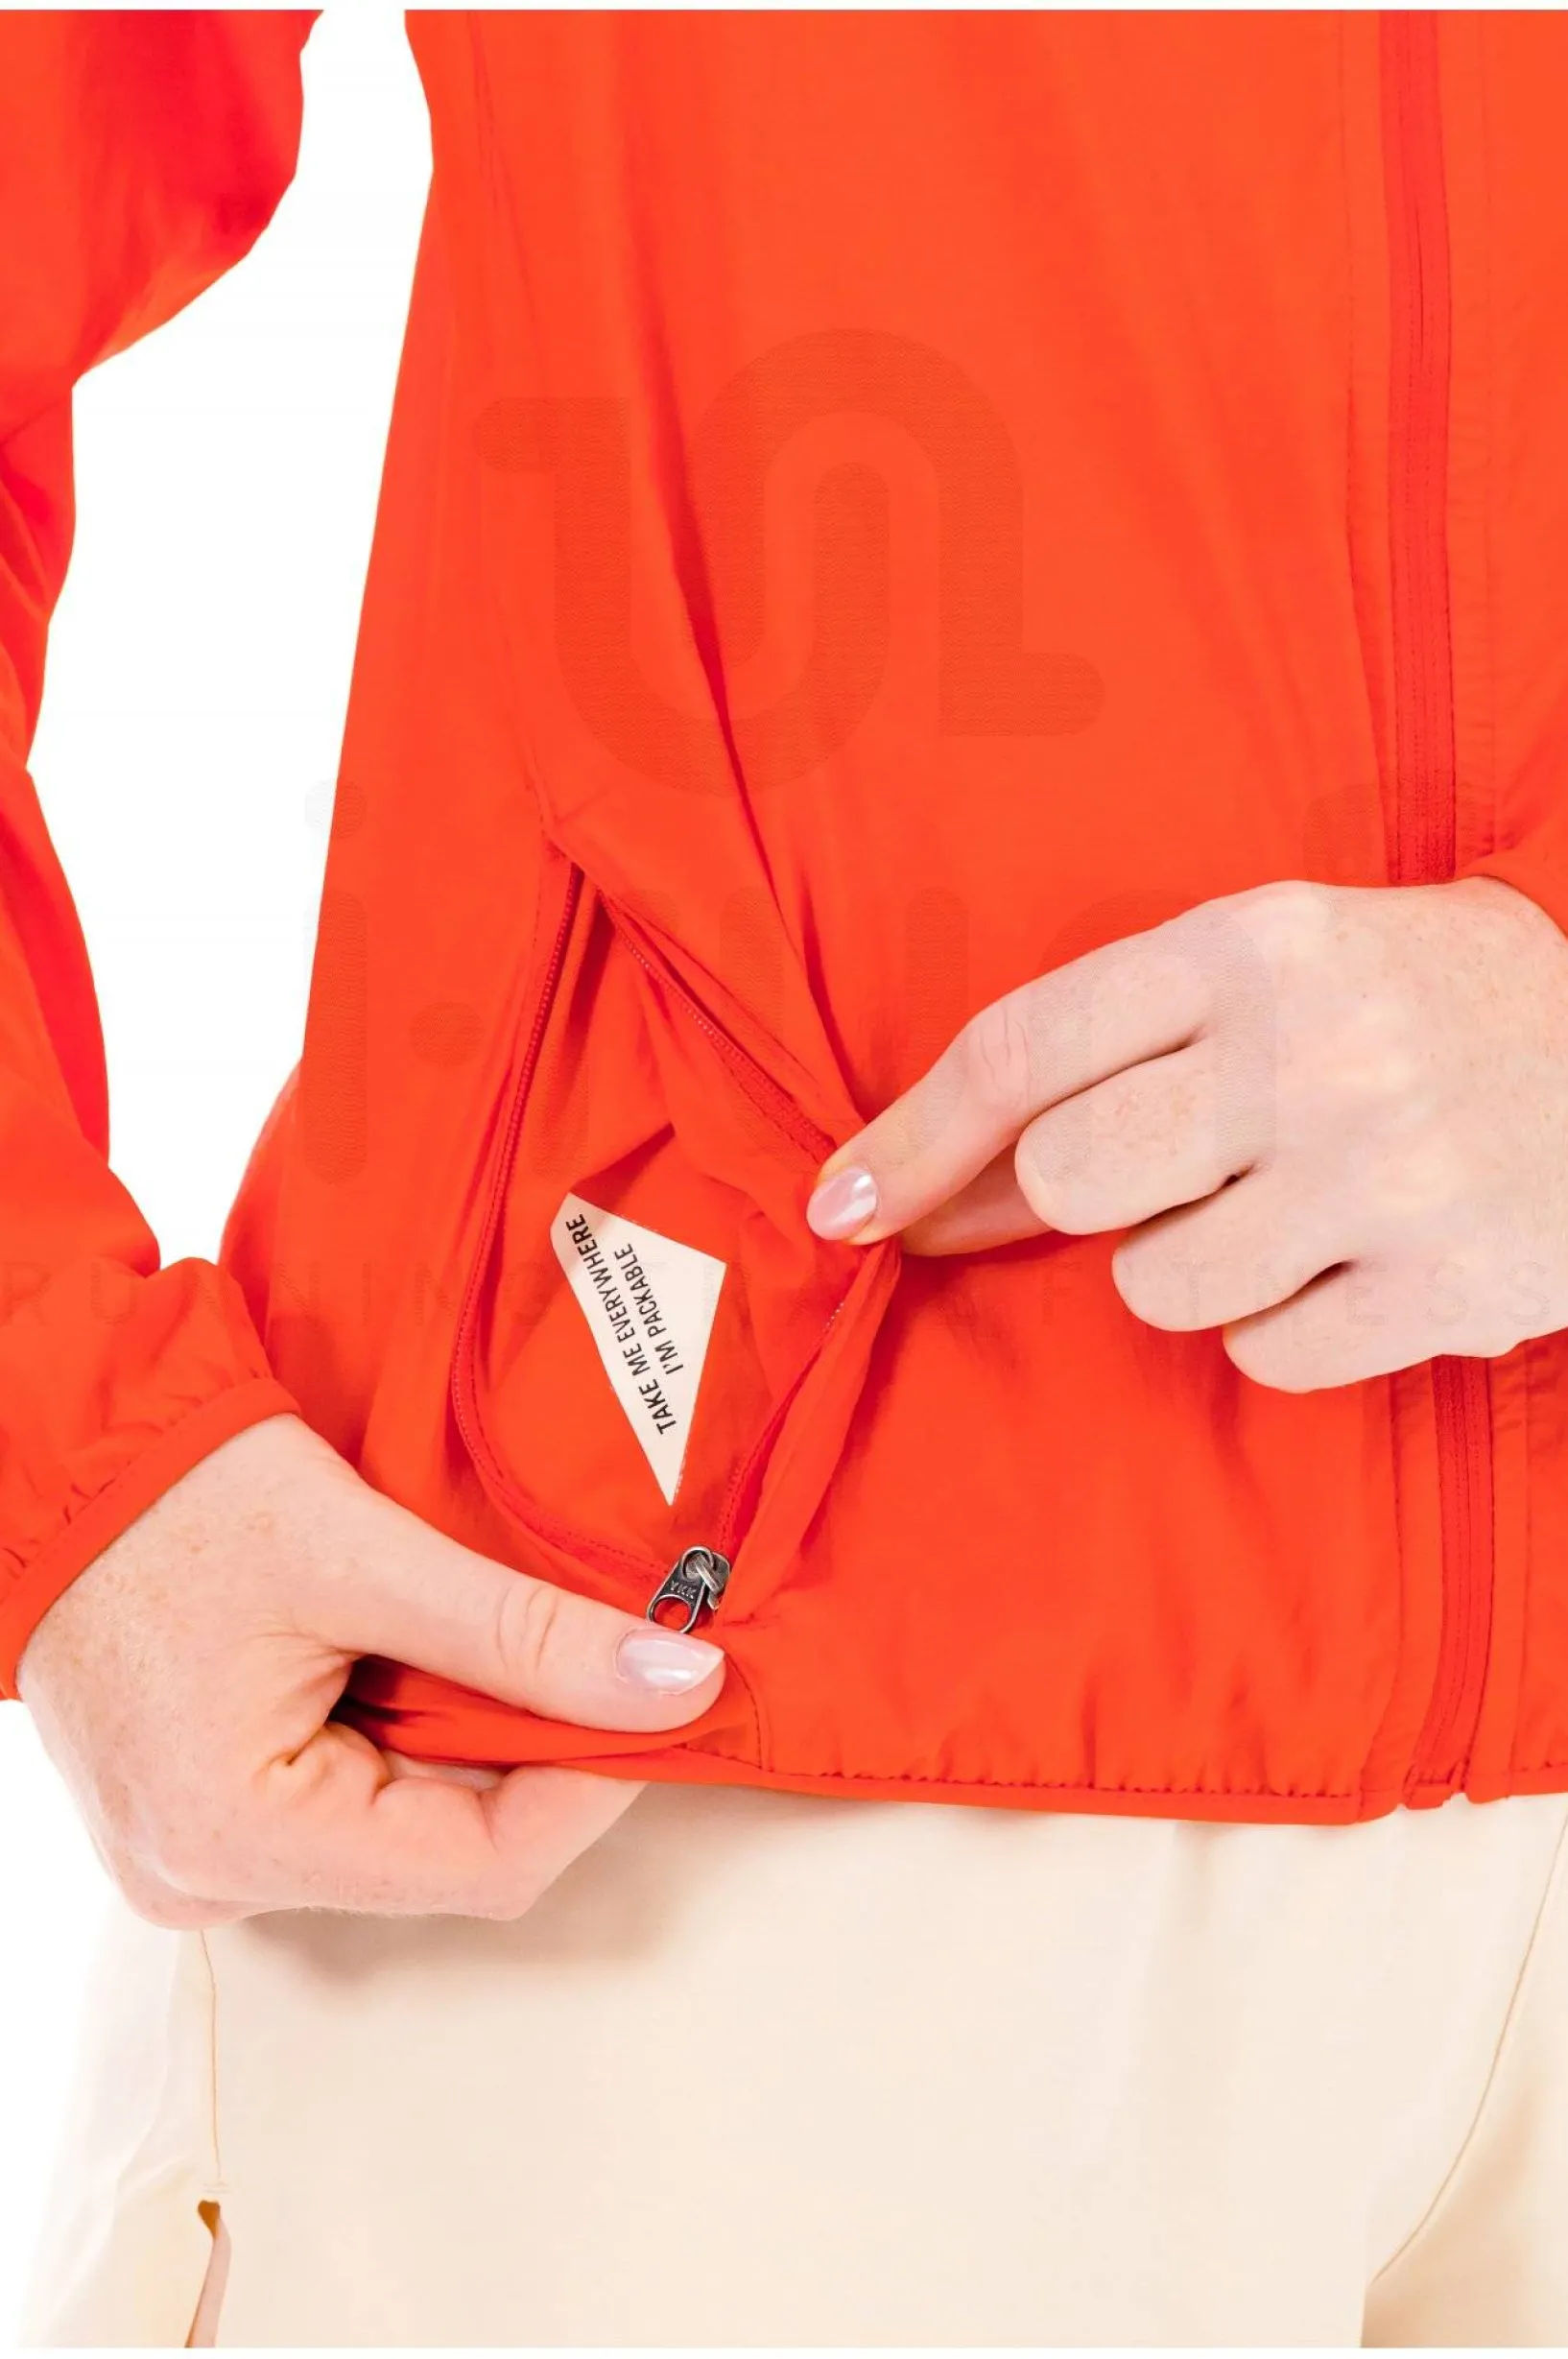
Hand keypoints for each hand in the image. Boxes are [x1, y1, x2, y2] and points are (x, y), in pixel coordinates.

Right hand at [17, 1413, 723, 1924]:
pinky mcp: (200, 1815)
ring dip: (469, 1740)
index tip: (659, 1695)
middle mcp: (209, 1881)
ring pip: (401, 1831)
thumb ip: (524, 1631)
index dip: (593, 1785)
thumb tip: (675, 1684)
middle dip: (534, 1756)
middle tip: (598, 1654)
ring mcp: (196, 1858)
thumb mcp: (363, 1552)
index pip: (482, 1867)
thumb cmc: (175, 1493)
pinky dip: (404, 1735)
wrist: (52, 1456)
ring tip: (505, 1641)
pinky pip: (343, 1804)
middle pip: (443, 1855)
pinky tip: (422, 1658)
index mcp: (238, 1838)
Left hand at [806, 877, 1567, 1390]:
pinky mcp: (1446, 1286)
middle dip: (1074, 1201)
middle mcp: (1311, 1050)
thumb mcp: (1285, 960)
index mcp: (1256, 941)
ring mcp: (1383, 1173)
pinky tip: (1351, 1261)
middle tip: (1158, 1179)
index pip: (1024, 1046)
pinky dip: (1284, 1325)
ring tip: (1287, 1209)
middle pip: (1067, 1177)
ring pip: (1155, 1286)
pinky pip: (1265, 1356)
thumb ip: (1122, 1045)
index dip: (911, 1137)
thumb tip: (930, 1183)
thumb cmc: (1421, 1006)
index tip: (839, 1207)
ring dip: (1189, 1266)